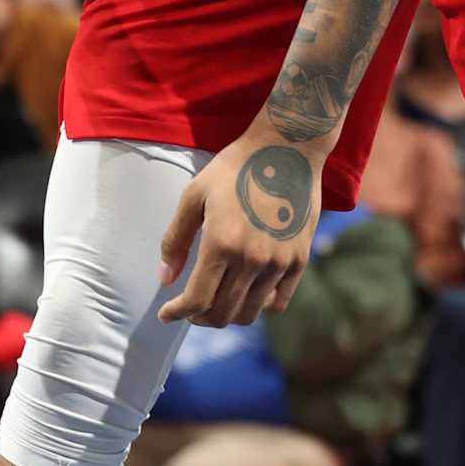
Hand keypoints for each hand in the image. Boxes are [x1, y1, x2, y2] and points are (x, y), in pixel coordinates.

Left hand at [158, 124, 321, 327]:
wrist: (287, 148)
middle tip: (189, 308)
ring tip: (216, 302)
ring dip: (227, 315)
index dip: (177, 313)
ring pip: (249, 313)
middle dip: (199, 317)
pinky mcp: (299, 259)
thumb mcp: (194, 195)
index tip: (166, 314)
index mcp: (221, 243)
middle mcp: (252, 259)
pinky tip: (246, 294)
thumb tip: (164, 279)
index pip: (196, 300)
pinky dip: (258, 306)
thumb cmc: (235, 168)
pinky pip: (278, 302)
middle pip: (222, 313)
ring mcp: (279, 262)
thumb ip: (175, 239)